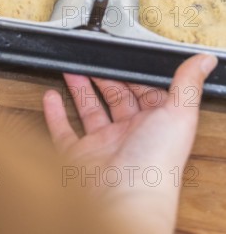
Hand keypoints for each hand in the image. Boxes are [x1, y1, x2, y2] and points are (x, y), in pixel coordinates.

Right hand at [43, 54, 217, 233]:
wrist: (123, 201)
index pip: (144, 92)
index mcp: (155, 126)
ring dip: (80, 89)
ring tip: (72, 69)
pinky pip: (64, 132)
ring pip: (89, 112)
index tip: (121, 56)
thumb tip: (205, 61)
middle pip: (114, 99)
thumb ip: (187, 84)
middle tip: (92, 59)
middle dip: (104, 78)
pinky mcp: (78, 158)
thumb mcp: (179, 113)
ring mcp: (102, 147)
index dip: (132, 74)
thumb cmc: (156, 163)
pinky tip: (51, 97)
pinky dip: (55, 114)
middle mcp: (129, 136)